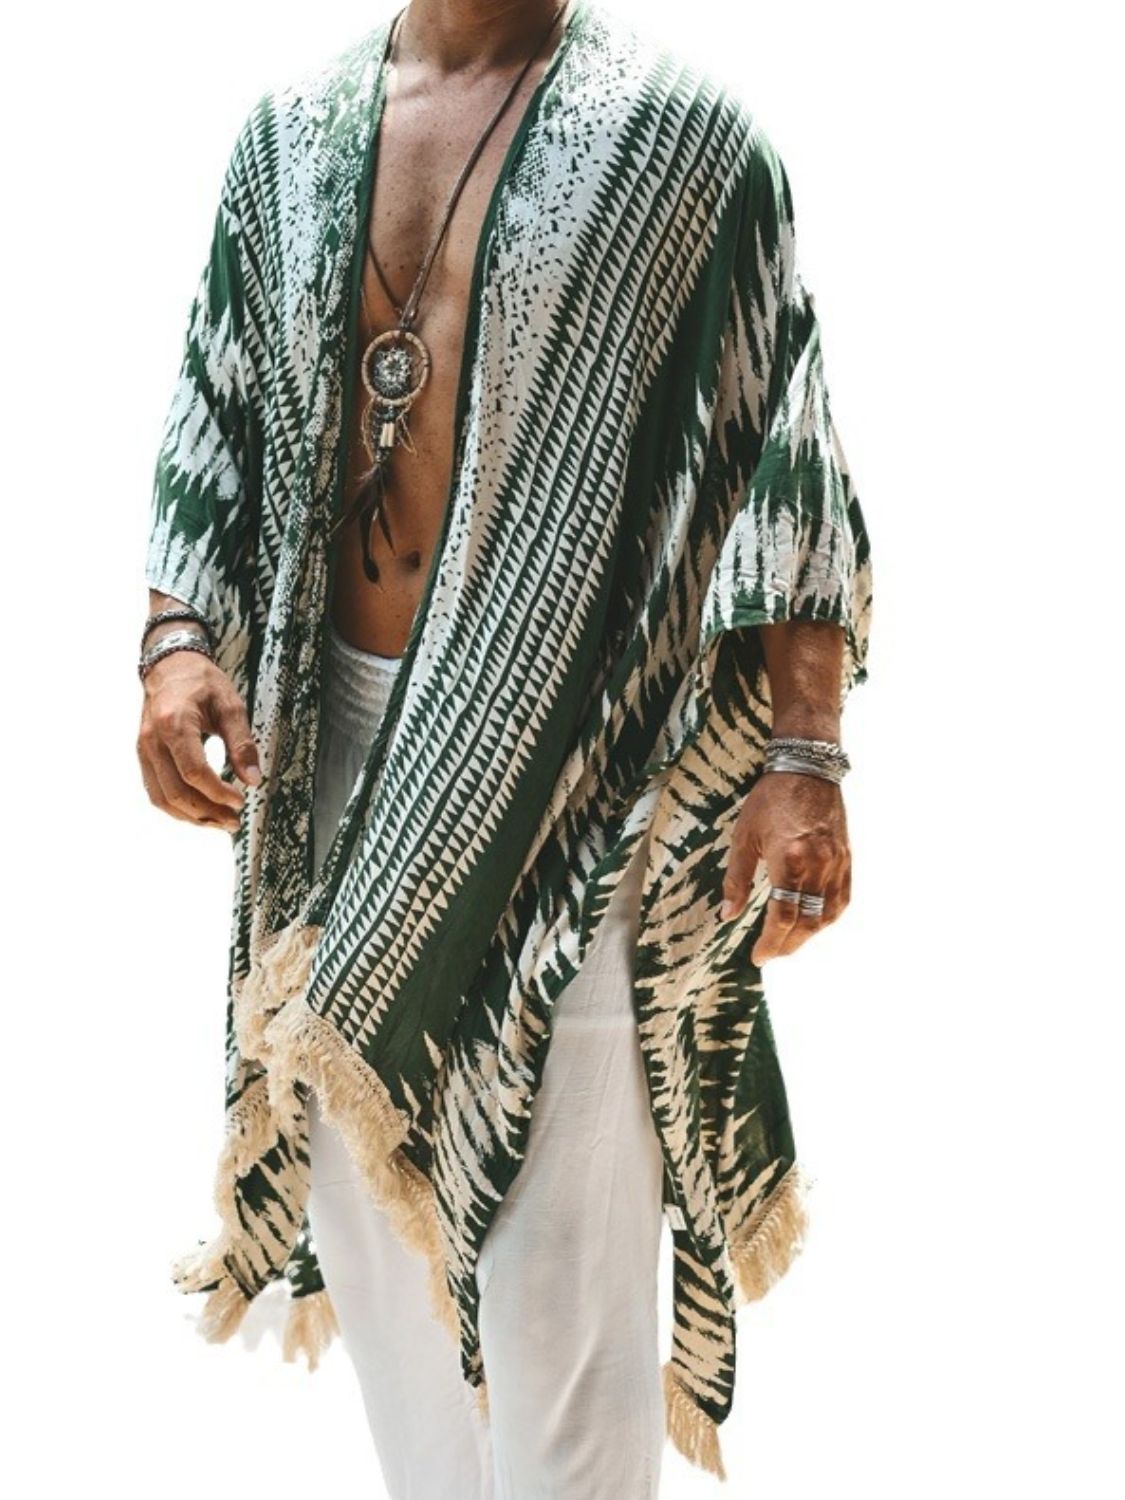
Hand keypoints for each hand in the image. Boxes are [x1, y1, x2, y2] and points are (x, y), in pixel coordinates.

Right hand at [137, 649, 260, 832]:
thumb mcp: (230, 705)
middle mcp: (153, 741)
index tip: (241, 800)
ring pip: (162, 798)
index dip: (218, 793)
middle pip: (176, 792)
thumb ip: (241, 743)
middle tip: (234, 821)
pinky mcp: (144, 757)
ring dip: (192, 817)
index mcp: (175, 724)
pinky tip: (200, 811)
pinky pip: (156, 791)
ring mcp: (144, 750)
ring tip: (220, 822)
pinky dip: (178, 808)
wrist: (170, 666)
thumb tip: (252, 779)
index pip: (194, 772)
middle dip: (207, 813)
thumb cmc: (201, 681)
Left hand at [720, 771, 850, 962]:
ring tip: (789, 944)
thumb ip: (737, 880)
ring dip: (808, 936)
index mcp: (789, 860)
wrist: (807, 770)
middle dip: (787, 945)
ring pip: (827, 915)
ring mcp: (836, 863)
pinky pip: (842, 899)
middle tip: (771, 954)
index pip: (782, 916)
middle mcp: (818, 866)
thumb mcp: (744, 837)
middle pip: (806, 922)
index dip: (770, 942)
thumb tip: (728, 914)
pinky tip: (815, 924)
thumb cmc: (771, 799)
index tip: (758, 957)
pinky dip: (828, 918)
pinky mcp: (846, 858)